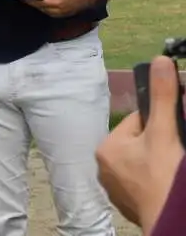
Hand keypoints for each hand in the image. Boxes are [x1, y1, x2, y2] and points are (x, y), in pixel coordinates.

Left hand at [95, 56, 184, 231]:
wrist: (170, 221)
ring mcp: (116, 189)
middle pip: (142, 143)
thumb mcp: (164, 132)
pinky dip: (158, 181)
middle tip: (176, 151)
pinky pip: (145, 183)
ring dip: (161, 161)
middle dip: (161, 143)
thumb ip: (162, 97)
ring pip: (144, 163)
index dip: (160, 123)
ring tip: (173, 167)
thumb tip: (161, 61)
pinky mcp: (130, 205)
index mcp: (106, 147)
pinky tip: (169, 183)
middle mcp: (104, 168)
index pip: (138, 123)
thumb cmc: (163, 176)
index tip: (174, 130)